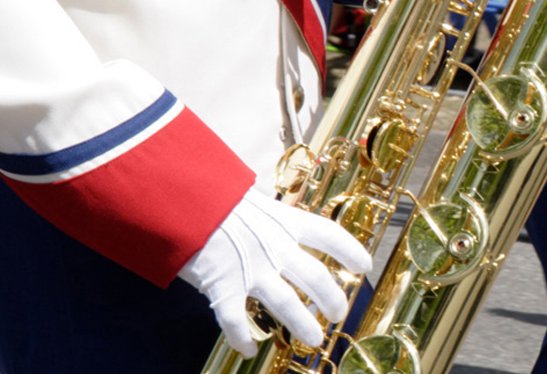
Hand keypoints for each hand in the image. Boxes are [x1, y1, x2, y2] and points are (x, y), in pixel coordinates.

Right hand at [177, 190, 372, 357]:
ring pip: (287, 304)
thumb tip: (281, 232)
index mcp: (285, 221)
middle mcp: (275, 246)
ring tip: (314, 339)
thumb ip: (270, 221)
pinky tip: (248, 349)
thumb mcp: (253, 200)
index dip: (350, 250)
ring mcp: (251, 268)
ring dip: (303, 324)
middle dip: (332, 299)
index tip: (364, 266)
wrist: (182, 197)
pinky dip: (242, 338)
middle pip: (316, 277)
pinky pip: (235, 321)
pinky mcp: (223, 286)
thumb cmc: (215, 196)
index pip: (329, 235)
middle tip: (339, 313)